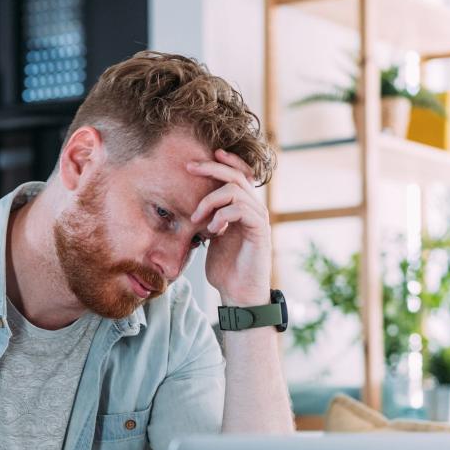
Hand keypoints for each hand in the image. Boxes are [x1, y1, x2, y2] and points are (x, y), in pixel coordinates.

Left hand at [187, 149, 272, 304]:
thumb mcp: (212, 237)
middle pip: (236, 176)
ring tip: (197, 218)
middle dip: (211, 168)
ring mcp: (258, 219)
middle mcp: (254, 209)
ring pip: (236, 191)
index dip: (226, 161)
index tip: (204, 156)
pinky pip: (241, 210)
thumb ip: (209, 218)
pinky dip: (222, 216)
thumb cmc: (225, 268)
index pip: (240, 175)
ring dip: (210, 200)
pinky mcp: (260, 231)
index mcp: (243, 208)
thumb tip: (191, 203)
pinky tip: (212, 231)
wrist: (238, 293)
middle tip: (189, 167)